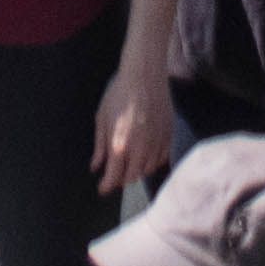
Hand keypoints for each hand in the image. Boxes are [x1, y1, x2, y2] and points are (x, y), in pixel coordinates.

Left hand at [94, 62, 178, 188]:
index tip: (102, 189)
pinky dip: (151, 162)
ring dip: (136, 171)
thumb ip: (100, 147)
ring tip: (129, 164)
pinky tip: (145, 156)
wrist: (145, 76)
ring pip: (147, 170)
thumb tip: (96, 167)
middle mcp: (141, 150)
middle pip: (131, 178)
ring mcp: (157, 144)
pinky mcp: (168, 136)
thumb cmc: (118, 95)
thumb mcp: (102, 120)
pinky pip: (161, 159)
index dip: (106, 187)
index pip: (113, 178)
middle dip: (120, 179)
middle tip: (114, 174)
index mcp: (120, 146)